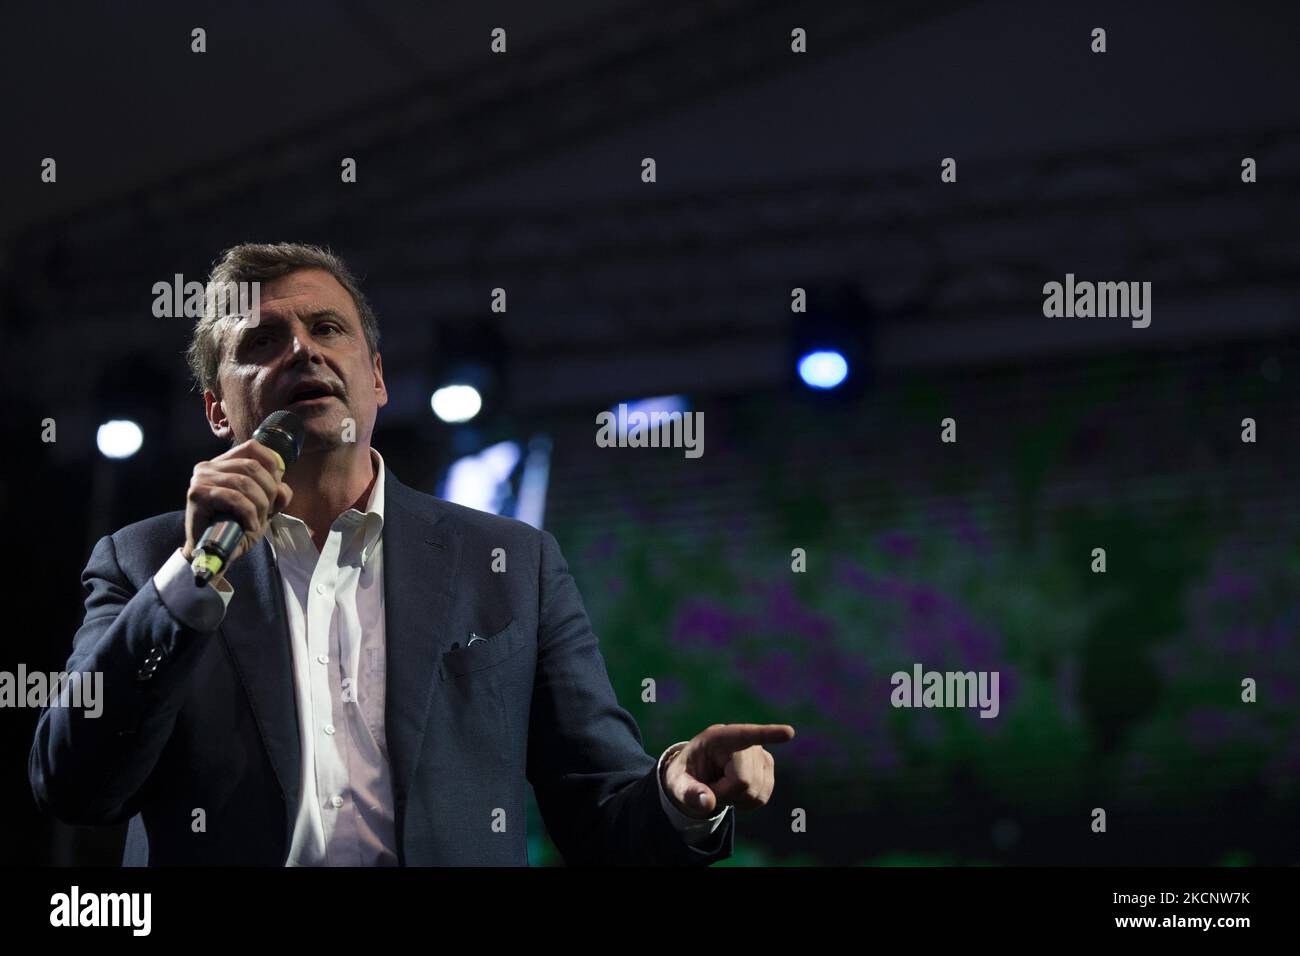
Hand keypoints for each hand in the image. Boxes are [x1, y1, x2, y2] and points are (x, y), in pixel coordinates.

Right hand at [183, 438, 292, 579]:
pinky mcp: (197, 494)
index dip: (272, 466)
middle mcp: (209, 466)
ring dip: (259, 504)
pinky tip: (251, 526)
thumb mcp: (263, 507)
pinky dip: (249, 513)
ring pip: (244, 482)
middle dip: (268, 490)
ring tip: (258, 521)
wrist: (210, 550)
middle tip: (268, 512)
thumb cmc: (236, 527)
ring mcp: (201, 478)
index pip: (253, 447)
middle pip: (252, 466)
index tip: (275, 490)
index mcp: (224, 462)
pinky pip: (233, 497)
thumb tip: (282, 487)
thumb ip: (276, 493)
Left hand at [664, 723, 794, 819]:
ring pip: (755, 792)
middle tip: (710, 787)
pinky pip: (762, 797)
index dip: (767, 734)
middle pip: (743, 781)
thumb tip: (707, 803)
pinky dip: (746, 803)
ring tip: (722, 786)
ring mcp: (759, 753)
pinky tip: (735, 792)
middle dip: (725, 793)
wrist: (696, 775)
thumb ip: (688, 792)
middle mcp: (744, 742)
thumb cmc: (686, 775)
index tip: (788, 733)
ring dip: (735, 799)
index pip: (745, 735)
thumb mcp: (677, 783)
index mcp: (718, 737)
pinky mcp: (768, 767)